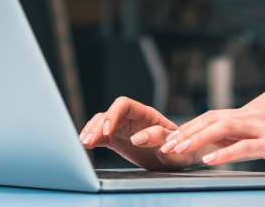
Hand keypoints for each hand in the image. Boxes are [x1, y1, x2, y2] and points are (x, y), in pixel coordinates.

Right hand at [79, 96, 197, 170]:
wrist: (180, 159)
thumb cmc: (180, 150)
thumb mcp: (174, 146)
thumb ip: (158, 138)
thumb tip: (137, 137)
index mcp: (147, 114)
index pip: (124, 104)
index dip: (113, 114)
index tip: (108, 130)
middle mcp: (133, 118)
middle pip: (109, 114)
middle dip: (97, 126)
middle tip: (88, 141)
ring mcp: (124, 128)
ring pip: (102, 123)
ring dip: (92, 131)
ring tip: (83, 143)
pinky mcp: (118, 140)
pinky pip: (102, 135)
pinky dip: (93, 138)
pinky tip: (85, 144)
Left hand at [159, 108, 264, 170]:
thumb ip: (242, 139)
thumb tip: (217, 147)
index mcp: (250, 116)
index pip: (212, 117)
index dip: (189, 127)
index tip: (170, 139)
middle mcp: (253, 117)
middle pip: (211, 119)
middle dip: (186, 132)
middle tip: (165, 145)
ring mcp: (263, 129)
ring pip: (223, 129)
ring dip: (198, 139)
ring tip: (180, 150)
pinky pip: (244, 147)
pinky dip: (224, 154)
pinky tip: (210, 161)